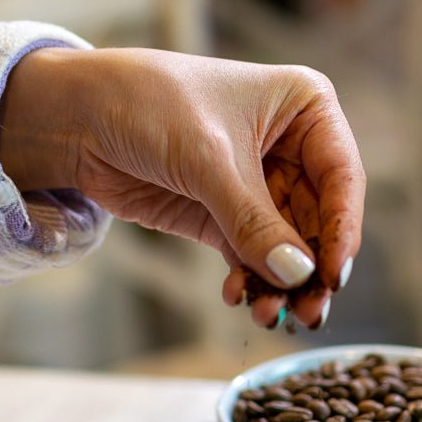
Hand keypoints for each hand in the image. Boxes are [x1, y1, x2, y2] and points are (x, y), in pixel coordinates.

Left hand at [0, 47, 364, 327]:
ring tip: (268, 315)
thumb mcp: (209, 159)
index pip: (342, 178)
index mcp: (304, 110)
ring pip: (283, 245)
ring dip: (279, 283)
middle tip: (308, 314)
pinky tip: (237, 297)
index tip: (333, 276)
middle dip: (310, 270)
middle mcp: (287, 148)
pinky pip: (248, 255)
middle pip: (316, 221)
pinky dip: (246, 279)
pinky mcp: (222, 214)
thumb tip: (297, 274)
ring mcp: (255, 186)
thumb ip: (254, 220)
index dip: (342, 230)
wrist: (80, 118)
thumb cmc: (148, 105)